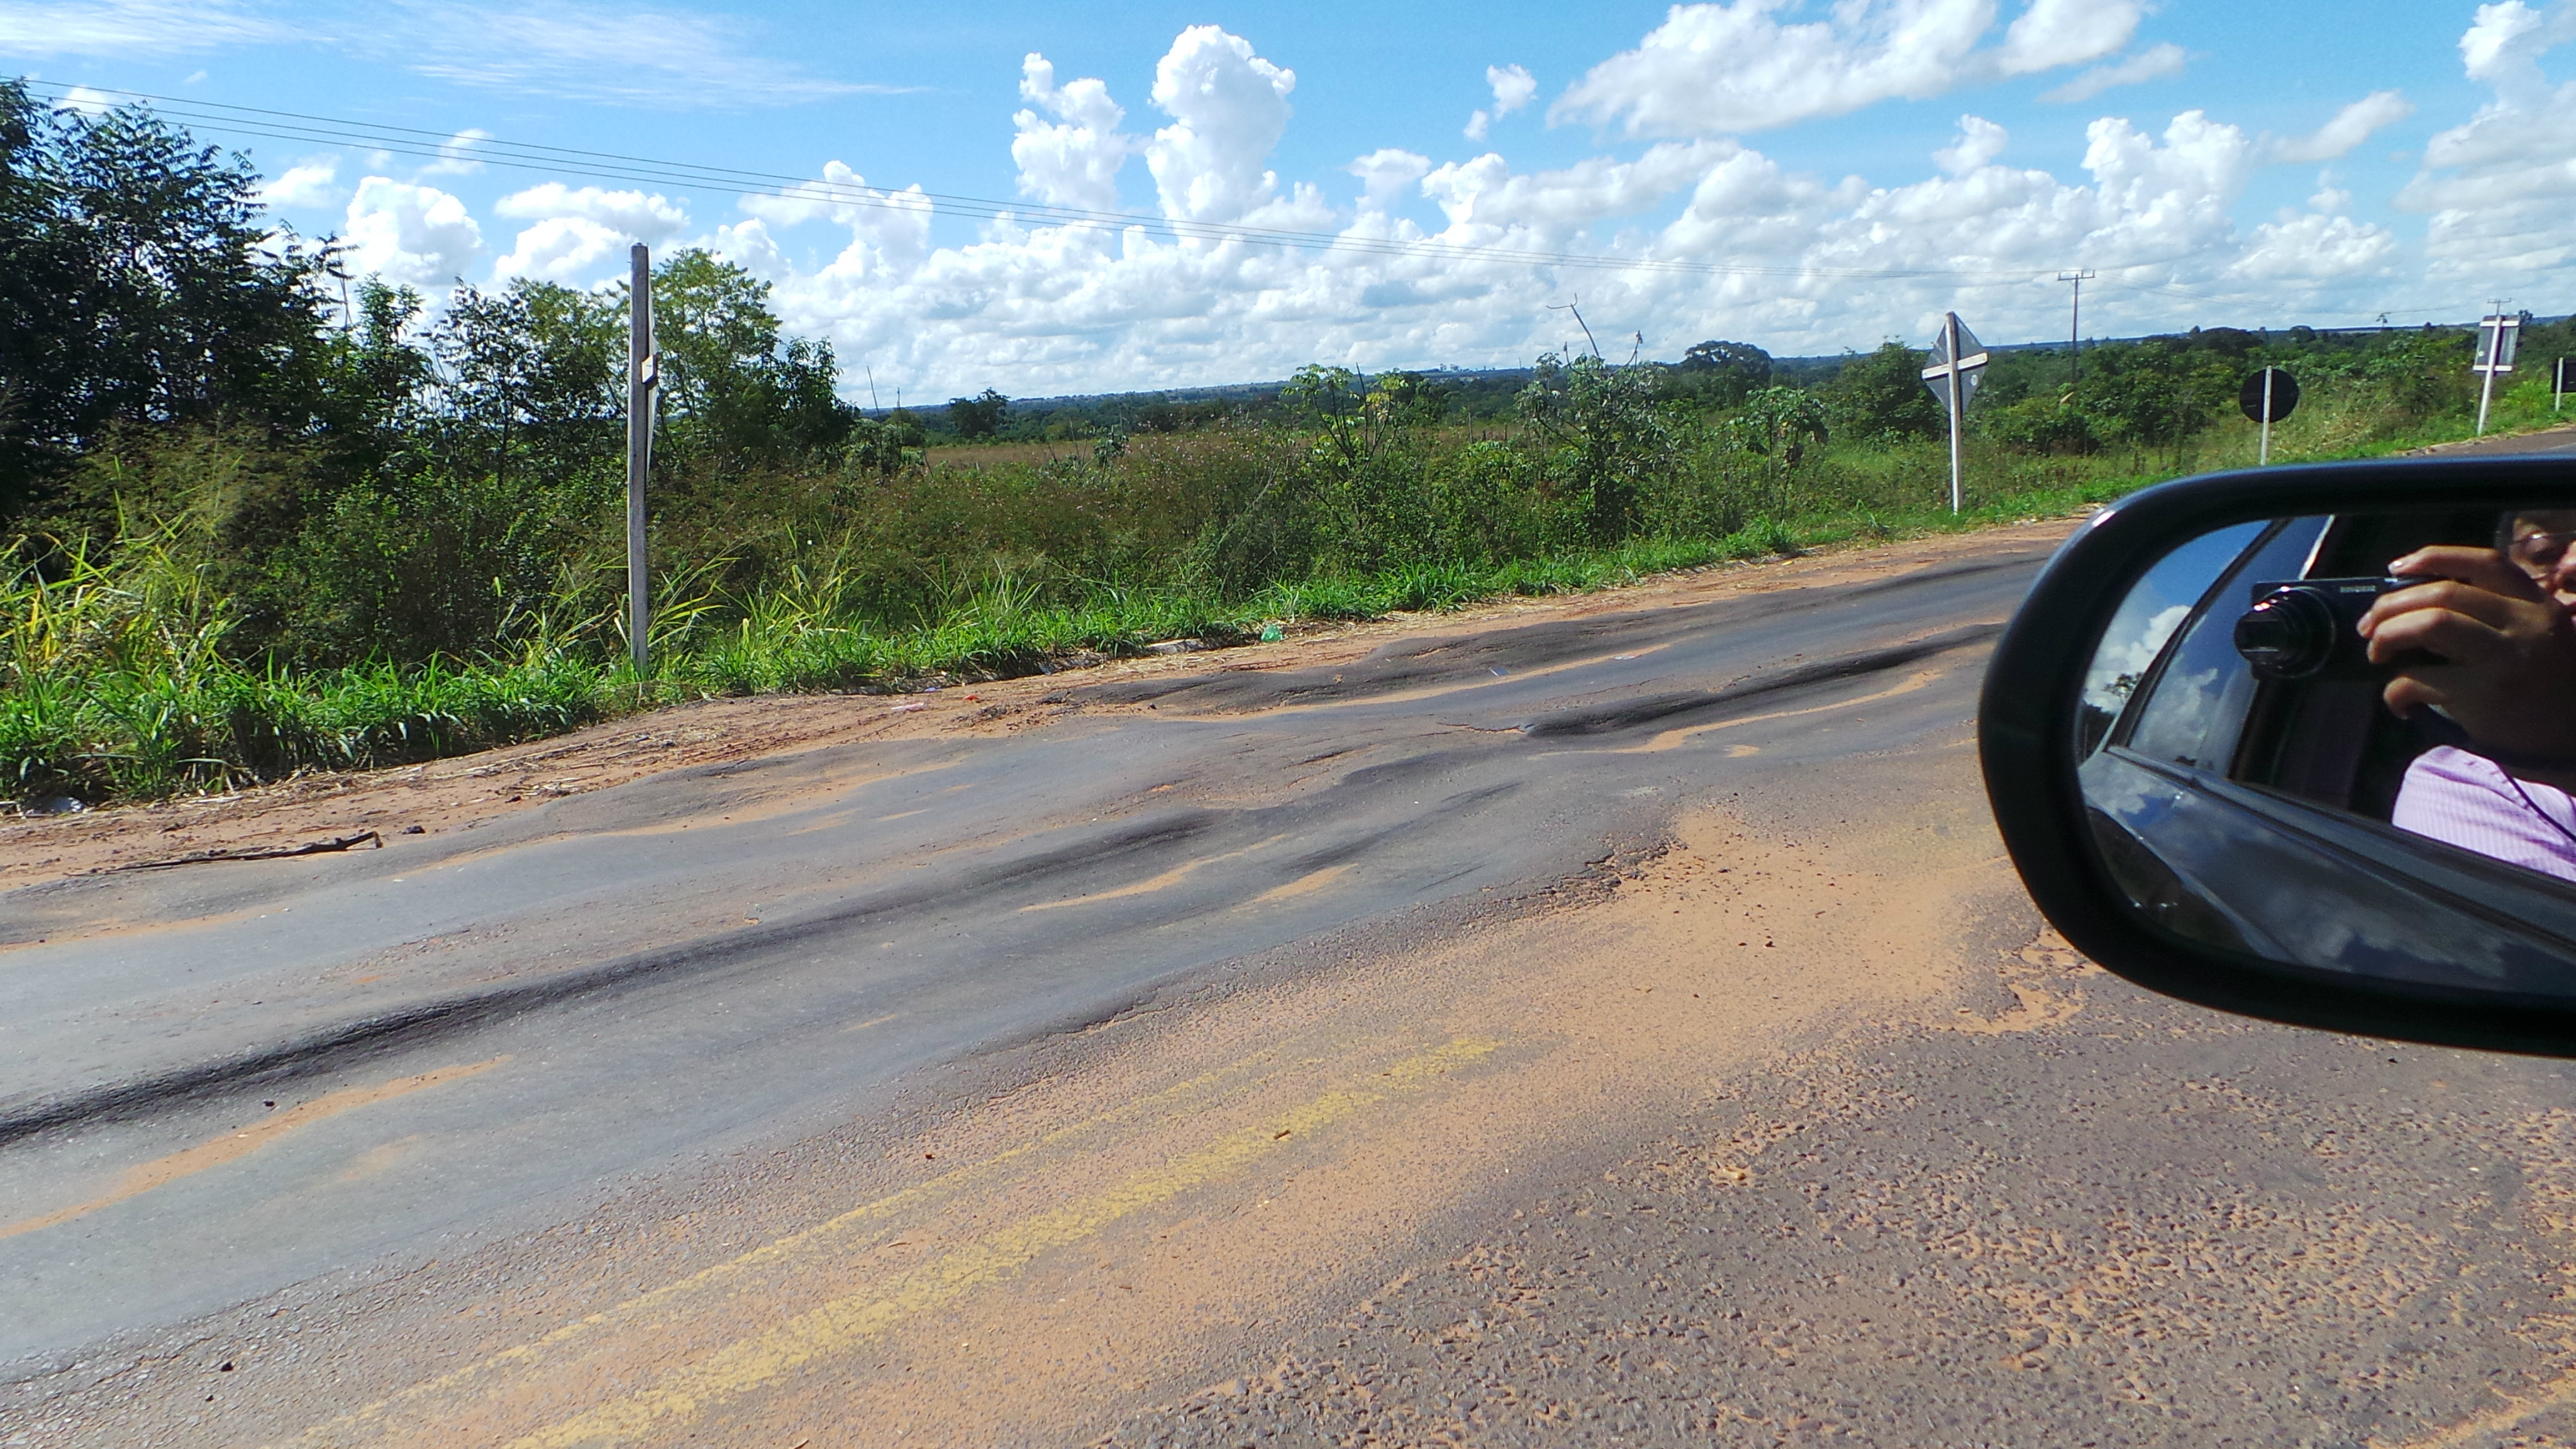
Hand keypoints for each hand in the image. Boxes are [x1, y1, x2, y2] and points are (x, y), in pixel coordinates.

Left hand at [2358, 545, 2575, 760]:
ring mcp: (2506, 658)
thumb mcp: (2537, 635)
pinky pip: (2418, 681)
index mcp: (2536, 604)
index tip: (2395, 568)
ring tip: (2377, 654)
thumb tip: (2414, 603)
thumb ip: (2494, 613)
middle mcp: (2525, 624)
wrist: (2572, 738)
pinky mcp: (2485, 695)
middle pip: (2443, 593)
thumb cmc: (2543, 685)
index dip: (2433, 557)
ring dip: (2388, 636)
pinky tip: (2399, 702)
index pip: (2485, 562)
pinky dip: (2394, 691)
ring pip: (2431, 624)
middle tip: (2369, 627)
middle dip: (2391, 606)